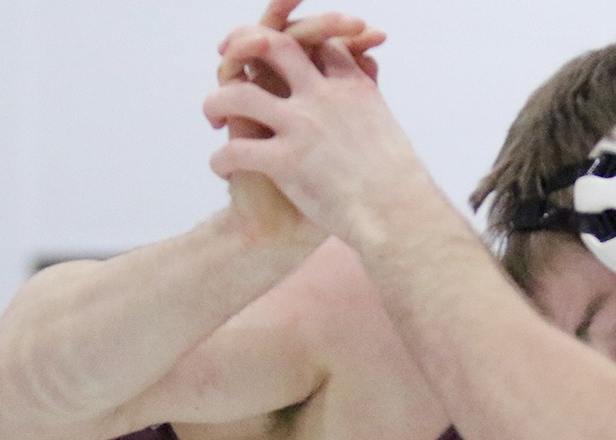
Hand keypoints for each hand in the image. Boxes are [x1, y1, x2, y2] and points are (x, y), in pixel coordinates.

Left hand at [204, 22, 420, 246]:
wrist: (401, 219)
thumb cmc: (400, 186)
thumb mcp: (387, 130)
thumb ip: (367, 105)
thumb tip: (365, 92)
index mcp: (352, 88)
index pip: (318, 44)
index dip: (295, 45)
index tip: (278, 61)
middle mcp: (324, 98)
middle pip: (273, 46)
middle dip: (245, 47)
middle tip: (228, 65)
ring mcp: (302, 128)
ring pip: (238, 95)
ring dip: (216, 103)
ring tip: (214, 118)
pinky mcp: (285, 162)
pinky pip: (235, 151)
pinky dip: (220, 160)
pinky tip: (222, 169)